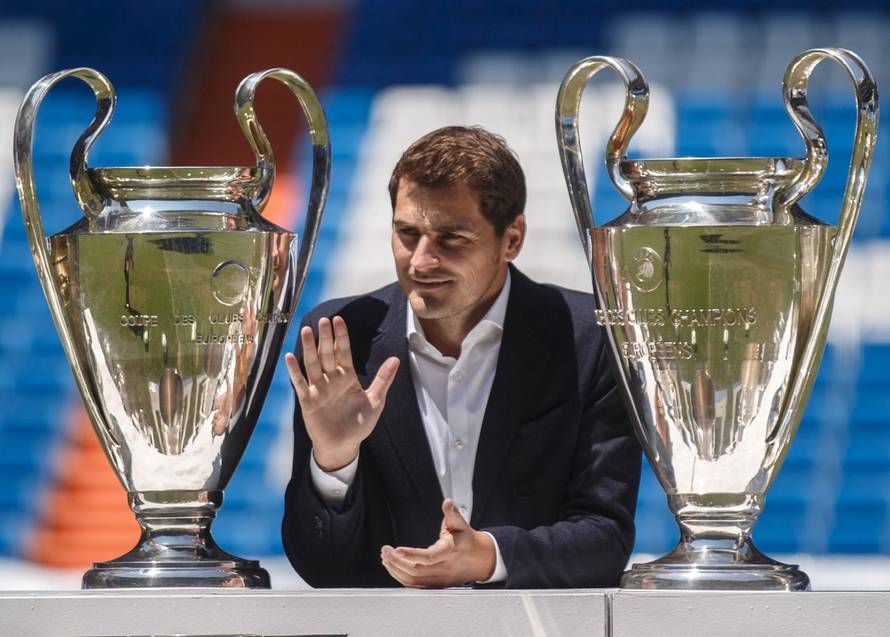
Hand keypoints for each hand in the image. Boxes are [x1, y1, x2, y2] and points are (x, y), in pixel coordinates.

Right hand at [286, 316, 399, 470]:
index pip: (343, 352)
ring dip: (308, 348)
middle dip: (325, 338)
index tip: (339, 320)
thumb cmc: (359, 424)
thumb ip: (383, 379)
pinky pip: (300, 384)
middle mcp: (331, 379)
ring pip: (312, 364)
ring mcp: (318, 389)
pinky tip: (290, 357)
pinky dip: (294, 371)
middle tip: (323, 320)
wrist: (343, 446)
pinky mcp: (308, 401)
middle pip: (327, 354)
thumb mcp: (375, 401)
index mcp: (347, 377)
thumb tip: (396, 359)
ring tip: (305, 331)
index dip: (341, 337)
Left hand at [380, 499, 495, 587]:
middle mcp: (444, 568)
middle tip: (385, 551)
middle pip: (416, 570)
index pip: (428, 557)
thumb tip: (447, 502)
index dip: (411, 555)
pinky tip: (394, 568)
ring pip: (414, 580)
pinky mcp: (436, 584)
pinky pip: (416, 585)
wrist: (480, 560)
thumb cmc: (467, 541)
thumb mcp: (461, 524)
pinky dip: (402, 578)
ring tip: (386, 559)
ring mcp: (440, 579)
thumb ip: (453, 513)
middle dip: (397, 561)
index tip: (397, 549)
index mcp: (449, 552)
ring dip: (396, 570)